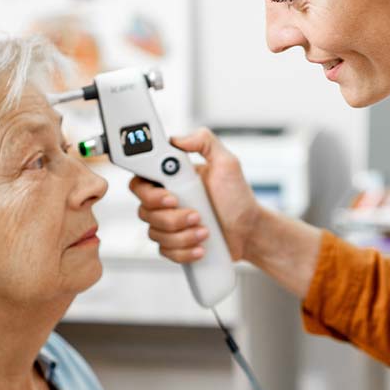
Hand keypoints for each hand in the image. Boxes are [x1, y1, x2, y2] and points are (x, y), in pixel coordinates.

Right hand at [128, 128, 263, 262]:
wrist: (248, 229)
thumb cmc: (237, 196)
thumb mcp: (227, 163)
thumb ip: (205, 142)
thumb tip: (178, 139)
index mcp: (170, 179)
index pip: (140, 182)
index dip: (148, 192)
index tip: (172, 196)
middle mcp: (164, 201)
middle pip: (144, 210)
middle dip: (171, 217)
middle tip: (196, 215)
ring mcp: (167, 223)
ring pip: (155, 233)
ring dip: (182, 235)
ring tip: (205, 230)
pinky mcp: (173, 244)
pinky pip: (165, 251)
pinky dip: (183, 251)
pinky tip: (201, 247)